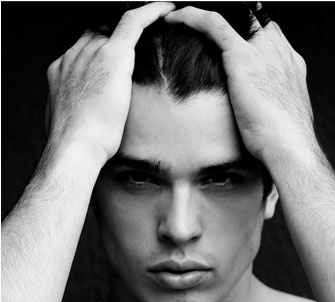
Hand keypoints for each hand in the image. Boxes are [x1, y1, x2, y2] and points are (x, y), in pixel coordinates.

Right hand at [46, 2, 174, 165]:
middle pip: (98, 36)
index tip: (113, 58)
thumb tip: (88, 124)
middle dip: (115, 39)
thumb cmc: (75, 146)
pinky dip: (151, 13)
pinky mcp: (112, 56)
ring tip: (155, 24)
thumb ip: (79, 114)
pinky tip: (166, 10)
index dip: (98, 51)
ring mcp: (91, 54)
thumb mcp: (70, 125)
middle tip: (136, 46)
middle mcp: (74, 57)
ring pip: (115, 29)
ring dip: (134, 27)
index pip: (83, 50)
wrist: (74, 147)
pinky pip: (133, 23)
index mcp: (62, 72)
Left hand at [165, 7, 316, 171]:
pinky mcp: (243, 57)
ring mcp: (263, 51)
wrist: (290, 147)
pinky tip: (176, 18)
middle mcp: (279, 51)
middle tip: (205, 25)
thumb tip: (257, 117)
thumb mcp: (281, 119)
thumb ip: (270, 107)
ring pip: (233, 17)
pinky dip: (193, 17)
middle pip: (253, 21)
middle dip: (232, 19)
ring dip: (208, 16)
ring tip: (188, 18)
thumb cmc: (284, 143)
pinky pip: (213, 24)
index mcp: (291, 65)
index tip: (231, 39)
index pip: (270, 36)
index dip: (250, 34)